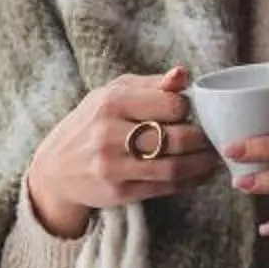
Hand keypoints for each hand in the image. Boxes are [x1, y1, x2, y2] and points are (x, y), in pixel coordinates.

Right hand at [24, 66, 223, 235]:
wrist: (55, 169)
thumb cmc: (91, 123)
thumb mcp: (113, 94)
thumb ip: (151, 85)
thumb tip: (183, 74)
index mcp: (111, 102)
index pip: (171, 104)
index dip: (187, 109)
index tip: (189, 113)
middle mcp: (109, 134)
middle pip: (177, 138)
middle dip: (202, 139)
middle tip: (212, 138)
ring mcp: (113, 166)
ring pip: (174, 167)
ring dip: (202, 164)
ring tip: (213, 158)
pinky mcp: (119, 192)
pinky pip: (165, 188)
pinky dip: (190, 181)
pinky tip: (200, 174)